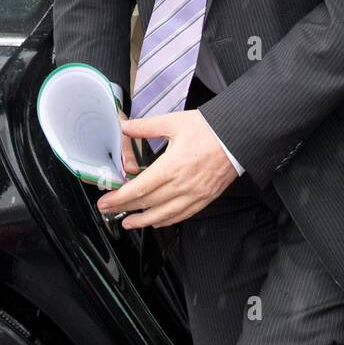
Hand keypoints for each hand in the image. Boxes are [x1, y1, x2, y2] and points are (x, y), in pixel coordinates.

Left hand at [97, 109, 237, 229]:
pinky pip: (181, 216)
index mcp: (172, 166)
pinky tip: (156, 221)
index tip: (105, 201)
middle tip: (108, 210)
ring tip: (128, 222)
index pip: (139, 189)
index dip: (119, 198)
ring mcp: (194, 195)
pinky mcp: (204, 199)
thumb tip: (125, 126)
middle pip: (147, 204)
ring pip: (163, 215)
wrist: (238, 137)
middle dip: (124, 209)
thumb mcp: (174, 122)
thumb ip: (146, 127)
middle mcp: (182, 185)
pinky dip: (165, 221)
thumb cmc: (210, 129)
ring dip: (143, 221)